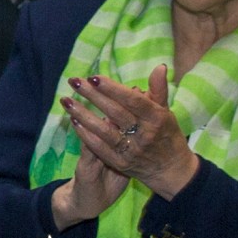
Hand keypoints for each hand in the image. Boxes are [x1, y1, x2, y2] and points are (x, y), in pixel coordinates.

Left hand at [63, 66, 199, 199]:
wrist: (171, 170)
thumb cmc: (166, 134)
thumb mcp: (165, 112)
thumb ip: (159, 90)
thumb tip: (159, 67)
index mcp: (157, 118)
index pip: (133, 101)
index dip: (113, 89)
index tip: (94, 77)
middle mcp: (145, 134)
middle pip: (115, 113)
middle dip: (93, 96)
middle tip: (74, 82)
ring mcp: (132, 150)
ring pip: (104, 131)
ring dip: (83, 115)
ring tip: (66, 101)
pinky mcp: (121, 163)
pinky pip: (99, 148)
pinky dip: (85, 134)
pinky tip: (73, 121)